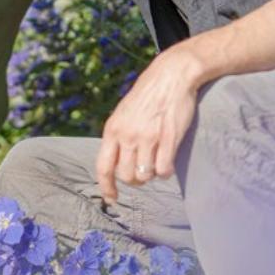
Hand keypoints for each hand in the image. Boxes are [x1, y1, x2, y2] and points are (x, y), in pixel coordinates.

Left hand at [96, 49, 200, 203]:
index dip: (106, 187)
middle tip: (143, 170)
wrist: (171, 76)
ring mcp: (147, 138)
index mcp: (112, 129)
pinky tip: (168, 160)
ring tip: (156, 160)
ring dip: (151, 175)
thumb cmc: (148, 94)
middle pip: (126, 176)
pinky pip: (164, 171)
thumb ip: (119, 135)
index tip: (111, 198)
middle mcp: (127, 135)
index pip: (103, 167)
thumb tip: (117, 161)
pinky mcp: (168, 139)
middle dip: (135, 179)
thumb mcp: (124, 112)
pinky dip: (166, 171)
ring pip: (145, 176)